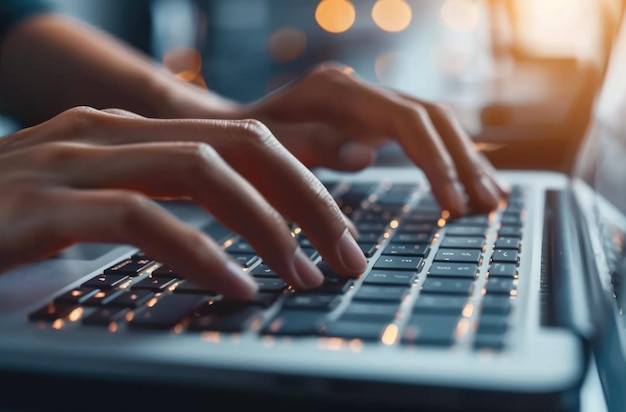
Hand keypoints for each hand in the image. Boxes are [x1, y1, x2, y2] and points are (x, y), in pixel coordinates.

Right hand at [0, 107, 366, 298]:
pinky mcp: (41, 206)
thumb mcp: (97, 199)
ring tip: (304, 275)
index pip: (243, 140)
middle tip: (344, 255)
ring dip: (267, 227)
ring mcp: (71, 162)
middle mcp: (107, 133)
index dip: (302, 182)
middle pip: (240, 148)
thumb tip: (232, 235)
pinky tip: (234, 287)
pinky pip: (142, 219)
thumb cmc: (7, 223)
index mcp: (128, 131)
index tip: (338, 232)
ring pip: (202, 173)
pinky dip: (198, 253)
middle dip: (306, 201)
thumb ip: (159, 199)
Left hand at [237, 63, 508, 215]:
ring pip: (434, 124)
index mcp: (337, 91)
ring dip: (465, 160)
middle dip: (464, 161)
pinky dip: (446, 160)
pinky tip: (464, 184)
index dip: (436, 161)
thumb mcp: (266, 148)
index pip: (406, 120)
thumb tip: (367, 154)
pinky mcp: (372, 119)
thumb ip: (312, 146)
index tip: (453, 205)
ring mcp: (368, 102)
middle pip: (432, 117)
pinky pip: (420, 135)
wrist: (230, 127)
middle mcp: (360, 88)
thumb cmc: (241, 143)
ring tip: (492, 199)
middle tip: (490, 205)